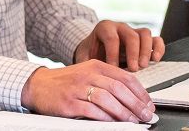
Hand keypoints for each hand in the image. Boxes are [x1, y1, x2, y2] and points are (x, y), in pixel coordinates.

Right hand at [20, 59, 155, 120]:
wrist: (39, 85)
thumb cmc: (66, 81)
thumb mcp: (88, 74)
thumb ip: (107, 81)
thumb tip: (133, 97)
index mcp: (96, 65)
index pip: (125, 76)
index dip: (140, 92)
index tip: (149, 104)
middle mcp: (88, 74)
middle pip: (119, 88)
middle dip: (136, 104)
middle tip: (146, 115)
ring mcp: (78, 88)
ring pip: (107, 99)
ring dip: (124, 112)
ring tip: (133, 122)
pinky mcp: (70, 102)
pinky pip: (92, 110)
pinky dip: (105, 118)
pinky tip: (114, 123)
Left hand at [74, 20, 164, 70]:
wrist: (95, 48)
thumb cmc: (91, 53)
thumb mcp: (85, 56)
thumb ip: (86, 64)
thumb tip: (86, 79)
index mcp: (104, 28)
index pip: (111, 37)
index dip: (113, 53)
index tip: (113, 69)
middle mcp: (120, 28)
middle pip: (131, 34)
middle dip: (133, 53)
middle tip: (133, 69)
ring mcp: (133, 32)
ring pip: (145, 34)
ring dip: (146, 51)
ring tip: (144, 66)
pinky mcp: (144, 40)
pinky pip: (155, 39)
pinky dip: (158, 48)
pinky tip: (156, 60)